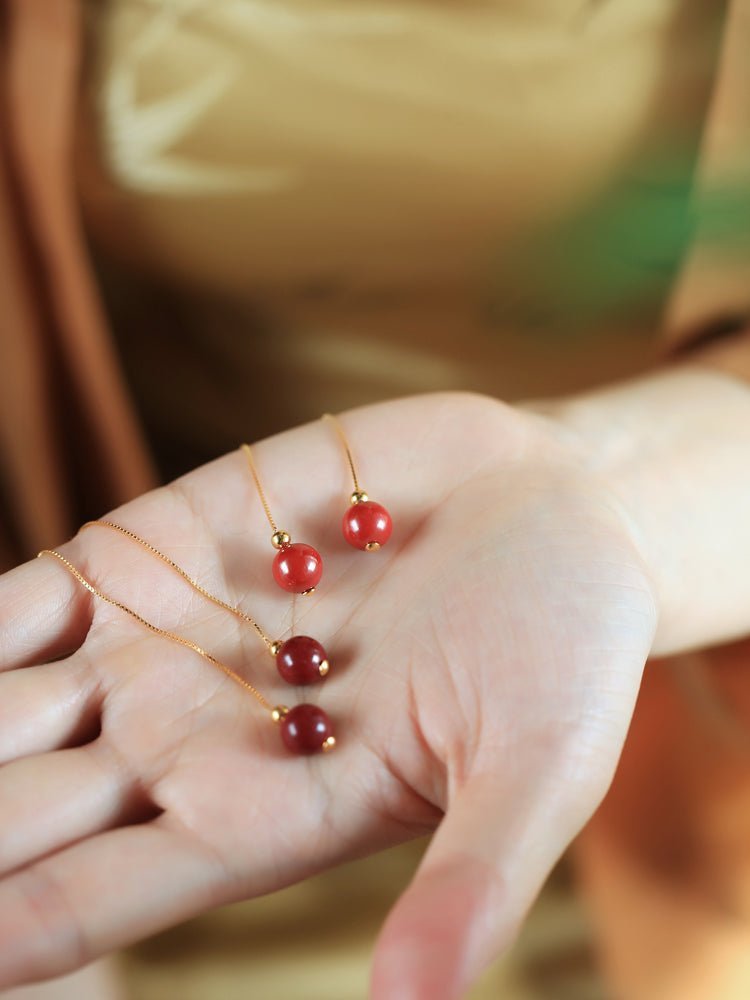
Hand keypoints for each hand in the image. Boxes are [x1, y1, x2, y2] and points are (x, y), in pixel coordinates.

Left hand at [0, 392, 656, 997]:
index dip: (13, 931)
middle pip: (22, 810)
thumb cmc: (568, 644)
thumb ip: (473, 873)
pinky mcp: (165, 543)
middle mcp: (197, 736)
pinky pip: (31, 593)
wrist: (556, 504)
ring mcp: (169, 638)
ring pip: (5, 704)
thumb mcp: (538, 762)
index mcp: (269, 813)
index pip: (104, 899)